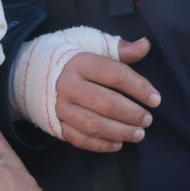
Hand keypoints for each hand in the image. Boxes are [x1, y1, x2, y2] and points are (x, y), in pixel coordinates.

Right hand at [55, 38, 159, 152]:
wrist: (33, 72)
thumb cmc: (73, 59)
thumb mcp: (94, 46)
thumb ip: (121, 49)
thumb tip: (145, 45)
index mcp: (80, 62)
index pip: (115, 75)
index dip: (139, 88)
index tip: (156, 99)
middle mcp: (68, 85)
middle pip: (105, 103)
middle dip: (131, 114)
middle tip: (147, 120)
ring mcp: (60, 107)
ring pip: (93, 125)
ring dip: (119, 132)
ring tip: (138, 134)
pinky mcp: (55, 124)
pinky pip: (79, 139)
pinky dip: (100, 145)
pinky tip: (118, 144)